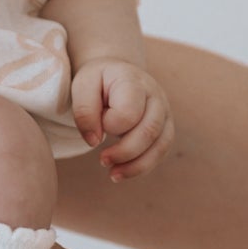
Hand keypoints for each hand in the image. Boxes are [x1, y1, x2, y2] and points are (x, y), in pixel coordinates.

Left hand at [71, 58, 173, 181]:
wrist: (116, 74)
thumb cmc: (98, 81)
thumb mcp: (82, 86)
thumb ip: (84, 111)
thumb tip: (94, 142)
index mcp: (133, 81)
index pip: (129, 113)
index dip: (109, 125)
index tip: (96, 123)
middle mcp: (155, 95)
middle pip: (149, 131)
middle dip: (124, 152)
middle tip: (102, 160)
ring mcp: (164, 112)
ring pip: (160, 145)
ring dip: (135, 165)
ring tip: (113, 174)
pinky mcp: (165, 128)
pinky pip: (161, 152)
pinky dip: (142, 166)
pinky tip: (123, 172)